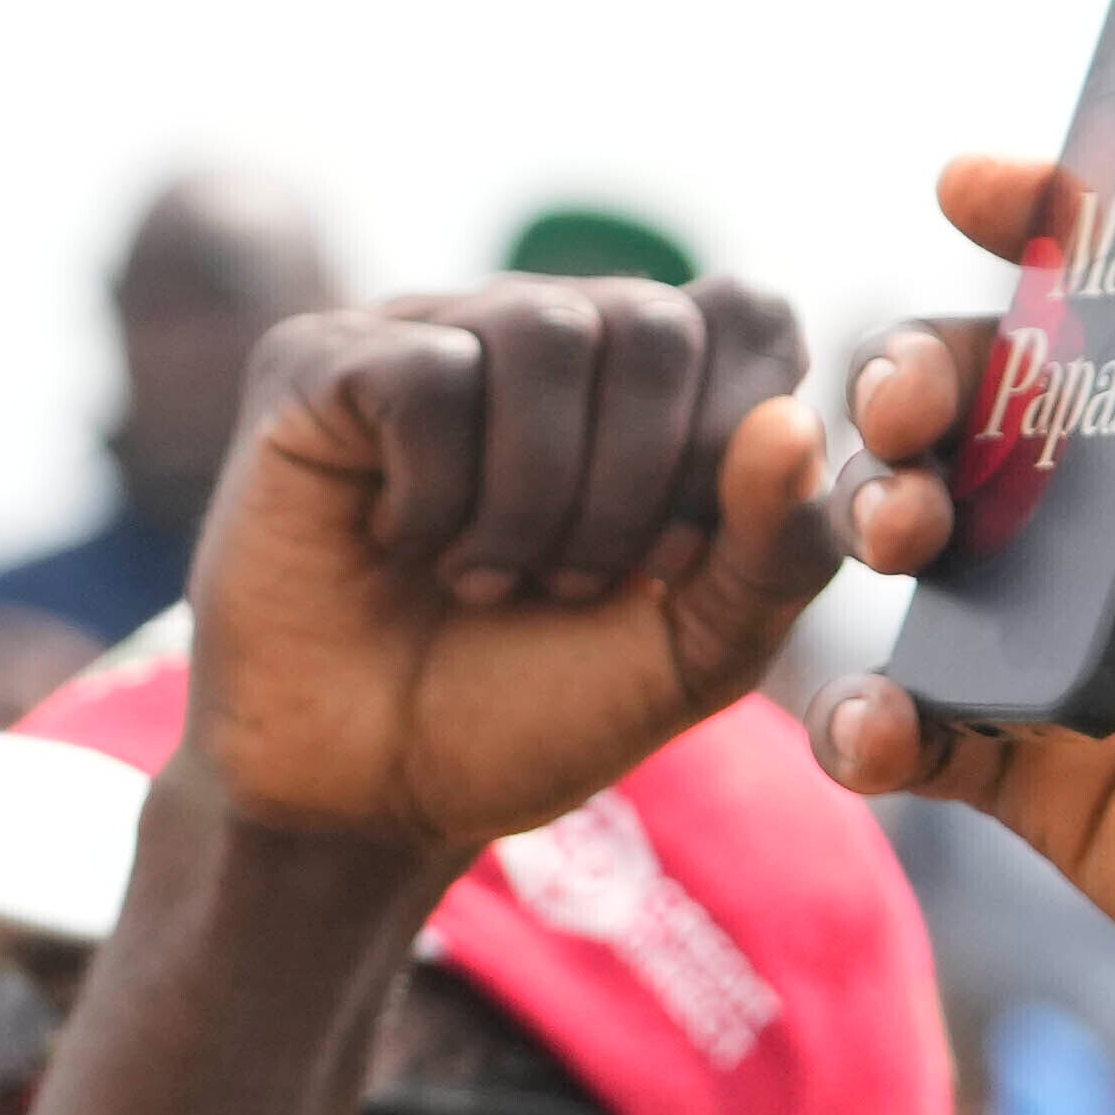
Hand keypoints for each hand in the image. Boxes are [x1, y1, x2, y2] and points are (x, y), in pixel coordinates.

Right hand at [188, 273, 833, 851]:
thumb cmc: (530, 712)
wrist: (370, 797)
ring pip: (544, 329)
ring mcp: (428, 334)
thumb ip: (774, 552)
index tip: (668, 567)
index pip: (749, 318)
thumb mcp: (692, 655)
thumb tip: (793, 424)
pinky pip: (428, 373)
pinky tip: (403, 541)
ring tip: (485, 578)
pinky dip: (436, 491)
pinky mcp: (322, 364)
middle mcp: (542, 332)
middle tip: (568, 586)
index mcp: (648, 383)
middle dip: (632, 490)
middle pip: (654, 323)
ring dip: (533, 497)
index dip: (729, 446)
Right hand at [816, 199, 1114, 1107]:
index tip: (974, 184)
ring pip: (930, 545)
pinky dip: (865, 724)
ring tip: (901, 528)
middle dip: (923, 371)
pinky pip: (920, 733)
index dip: (1048, 226)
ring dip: (878, 510)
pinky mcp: (1042, 775)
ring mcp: (1084, 645)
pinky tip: (875, 727)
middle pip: (991, 403)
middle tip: (917, 400)